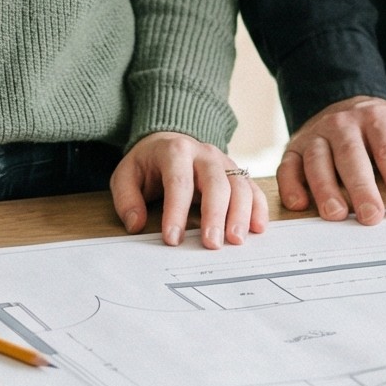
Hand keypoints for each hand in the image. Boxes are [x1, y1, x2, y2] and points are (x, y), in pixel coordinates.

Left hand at [112, 132, 267, 247]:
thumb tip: (136, 224)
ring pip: (239, 185)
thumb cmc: (149, 164)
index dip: (176, 211)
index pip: (178, 182)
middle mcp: (204, 154)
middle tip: (212, 244)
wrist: (170, 141)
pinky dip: (258, 208)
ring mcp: (225, 162)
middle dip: (215, 214)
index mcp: (175, 151)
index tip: (173, 239)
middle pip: (215, 183)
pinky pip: (253, 188)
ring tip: (236, 240)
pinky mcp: (237, 173)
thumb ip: (127, 199)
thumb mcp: (127, 175)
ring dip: (240, 214)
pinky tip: (257, 228)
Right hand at [277, 96, 385, 224]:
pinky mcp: (294, 148)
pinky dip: (291, 185)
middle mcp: (344, 124)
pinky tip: (299, 204)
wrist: (349, 107)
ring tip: (336, 215)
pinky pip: (288, 165)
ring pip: (317, 159)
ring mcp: (316, 135)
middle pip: (351, 154)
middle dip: (361, 187)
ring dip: (325, 188)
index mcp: (379, 120)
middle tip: (371, 217)